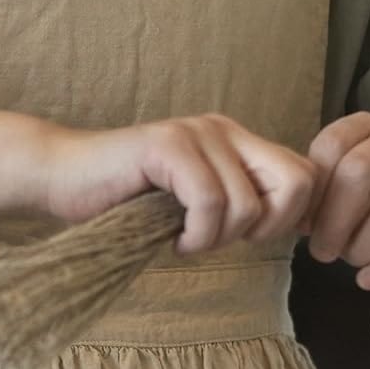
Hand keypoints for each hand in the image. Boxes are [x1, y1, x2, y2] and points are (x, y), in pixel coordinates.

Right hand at [33, 114, 316, 255]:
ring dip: (216, 238)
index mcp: (238, 141)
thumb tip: (296, 229)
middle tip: (221, 238)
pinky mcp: (168, 144)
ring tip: (184, 237)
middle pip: (295, 183)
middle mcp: (224, 129)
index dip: (288, 219)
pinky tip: (172, 238)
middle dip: (265, 228)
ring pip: (246, 204)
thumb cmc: (130, 203)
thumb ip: (243, 206)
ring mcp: (197, 133)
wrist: (64, 180)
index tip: (246, 237)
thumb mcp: (200, 208)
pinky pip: (209, 203)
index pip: (305, 177)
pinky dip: (195, 235)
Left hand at [306, 114, 369, 289]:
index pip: (331, 147)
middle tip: (323, 253)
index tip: (305, 226)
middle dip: (333, 224)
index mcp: (367, 127)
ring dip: (361, 251)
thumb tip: (298, 219)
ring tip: (354, 263)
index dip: (313, 193)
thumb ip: (323, 195)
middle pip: (357, 174)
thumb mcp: (348, 189)